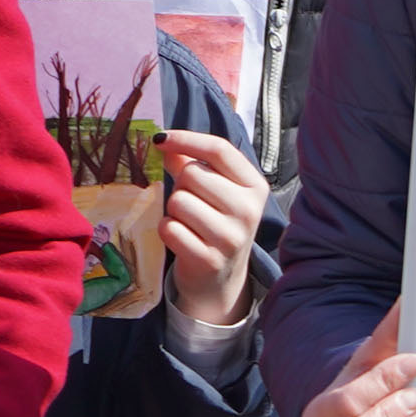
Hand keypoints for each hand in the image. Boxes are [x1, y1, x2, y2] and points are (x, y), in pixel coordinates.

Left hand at [154, 131, 267, 324]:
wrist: (222, 276)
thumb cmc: (216, 222)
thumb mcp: (215, 190)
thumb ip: (193, 164)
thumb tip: (165, 144)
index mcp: (255, 186)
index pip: (220, 150)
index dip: (186, 139)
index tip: (160, 139)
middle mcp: (248, 210)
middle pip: (192, 174)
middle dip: (181, 185)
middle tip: (191, 202)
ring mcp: (230, 237)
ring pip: (178, 201)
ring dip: (173, 210)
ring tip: (189, 222)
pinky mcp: (208, 259)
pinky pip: (169, 228)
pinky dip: (167, 230)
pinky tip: (182, 238)